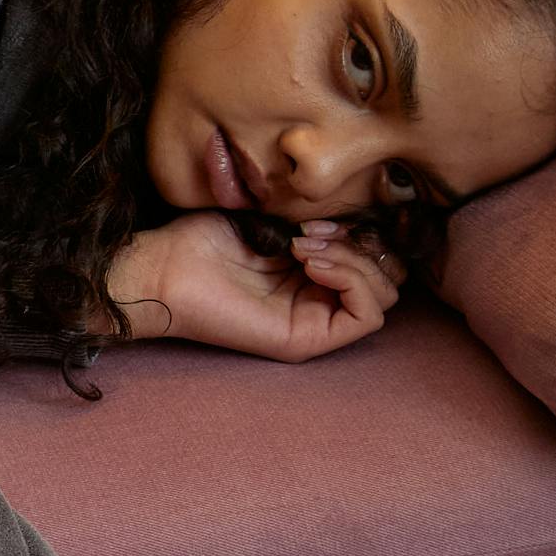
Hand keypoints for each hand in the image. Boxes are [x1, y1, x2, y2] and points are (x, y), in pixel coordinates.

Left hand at [104, 211, 406, 362]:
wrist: (165, 267)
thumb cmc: (203, 241)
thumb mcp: (275, 219)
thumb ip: (321, 221)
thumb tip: (361, 216)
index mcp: (312, 274)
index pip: (377, 258)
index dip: (362, 233)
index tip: (317, 221)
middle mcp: (317, 301)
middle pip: (390, 278)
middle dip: (364, 246)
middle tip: (314, 235)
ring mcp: (313, 324)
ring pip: (385, 296)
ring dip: (356, 261)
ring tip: (306, 248)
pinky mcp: (305, 340)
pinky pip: (367, 317)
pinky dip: (353, 281)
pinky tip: (311, 263)